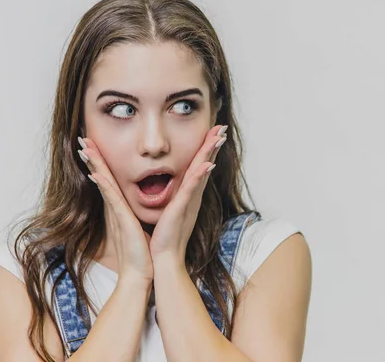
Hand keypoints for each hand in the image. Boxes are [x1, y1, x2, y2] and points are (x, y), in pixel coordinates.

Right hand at [77, 137, 153, 286]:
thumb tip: (138, 207)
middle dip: (93, 158)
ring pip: (103, 182)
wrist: (141, 273)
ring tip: (84, 147)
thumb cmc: (142, 252)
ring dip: (95, 165)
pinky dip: (104, 185)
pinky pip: (111, 199)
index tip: (94, 146)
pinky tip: (96, 173)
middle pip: (102, 176)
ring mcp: (116, 213)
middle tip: (83, 139)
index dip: (101, 163)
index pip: (109, 180)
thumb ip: (134, 215)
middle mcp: (115, 208)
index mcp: (121, 208)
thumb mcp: (139, 227)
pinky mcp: (121, 220)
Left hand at [149, 124, 226, 259]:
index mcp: (188, 194)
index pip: (199, 166)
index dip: (207, 149)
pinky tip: (206, 164)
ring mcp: (189, 201)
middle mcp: (192, 195)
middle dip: (213, 144)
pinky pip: (191, 189)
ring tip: (218, 137)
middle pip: (205, 164)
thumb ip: (174, 197)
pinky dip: (200, 176)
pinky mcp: (182, 208)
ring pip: (202, 172)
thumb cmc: (165, 236)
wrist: (164, 257)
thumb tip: (171, 186)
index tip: (212, 132)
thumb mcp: (170, 210)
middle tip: (221, 127)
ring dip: (210, 154)